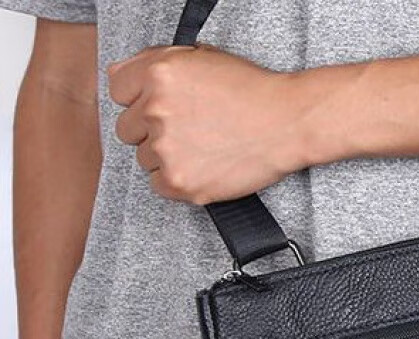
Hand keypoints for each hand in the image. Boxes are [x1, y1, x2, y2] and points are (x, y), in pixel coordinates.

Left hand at [108, 45, 320, 203]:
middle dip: (151, 130)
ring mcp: (166, 150)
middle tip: (188, 131)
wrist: (286, 124)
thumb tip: (122, 76)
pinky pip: (159, 186)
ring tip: (202, 149)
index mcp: (157, 74)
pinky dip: (177, 180)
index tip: (161, 107)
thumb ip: (155, 64)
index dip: (140, 99)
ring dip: (167, 157)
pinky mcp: (180, 182)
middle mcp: (155, 111)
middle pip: (127, 129)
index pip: (117, 91)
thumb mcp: (200, 58)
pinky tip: (202, 168)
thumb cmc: (250, 91)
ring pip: (144, 159)